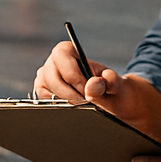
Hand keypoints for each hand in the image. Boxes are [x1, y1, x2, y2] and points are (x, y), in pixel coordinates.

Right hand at [32, 41, 160, 142]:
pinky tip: (71, 110)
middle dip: (67, 93)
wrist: (112, 102)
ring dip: (63, 101)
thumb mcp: (117, 85)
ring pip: (44, 90)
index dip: (72, 74)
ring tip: (81, 107)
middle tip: (84, 103)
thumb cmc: (113, 89)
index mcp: (69, 51)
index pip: (61, 55)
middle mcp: (53, 63)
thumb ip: (109, 82)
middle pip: (49, 76)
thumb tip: (92, 84)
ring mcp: (45, 79)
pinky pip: (43, 102)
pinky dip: (57, 108)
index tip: (85, 90)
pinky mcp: (43, 94)